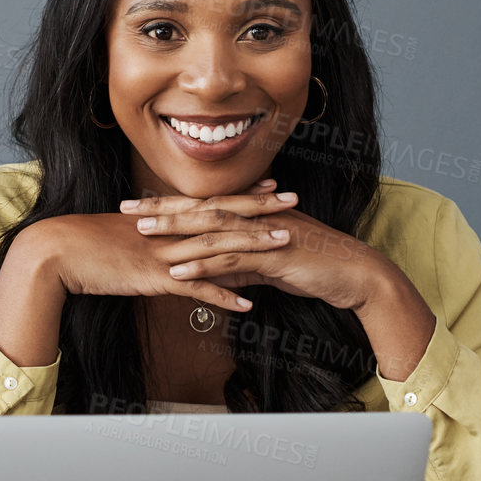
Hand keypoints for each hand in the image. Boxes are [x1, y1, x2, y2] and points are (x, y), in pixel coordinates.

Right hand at [37, 178, 300, 312]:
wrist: (53, 252)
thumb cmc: (79, 244)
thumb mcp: (117, 234)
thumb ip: (142, 235)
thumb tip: (156, 237)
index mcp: (160, 218)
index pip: (208, 202)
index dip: (241, 196)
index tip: (270, 189)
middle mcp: (166, 230)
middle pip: (221, 215)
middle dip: (260, 209)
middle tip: (294, 202)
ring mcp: (162, 253)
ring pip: (216, 246)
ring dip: (253, 245)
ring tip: (287, 245)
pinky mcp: (153, 279)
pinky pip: (196, 288)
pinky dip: (223, 295)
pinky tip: (249, 305)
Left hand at [121, 178, 387, 310]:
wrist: (355, 274)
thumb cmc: (315, 268)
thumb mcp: (270, 266)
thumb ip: (242, 267)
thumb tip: (218, 276)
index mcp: (252, 214)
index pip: (203, 204)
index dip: (169, 203)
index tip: (137, 204)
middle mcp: (255, 216)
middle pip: (200, 207)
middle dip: (161, 208)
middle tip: (125, 208)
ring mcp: (264, 233)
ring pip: (212, 229)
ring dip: (175, 231)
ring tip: (142, 234)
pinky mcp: (274, 255)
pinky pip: (233, 259)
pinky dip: (203, 266)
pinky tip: (177, 272)